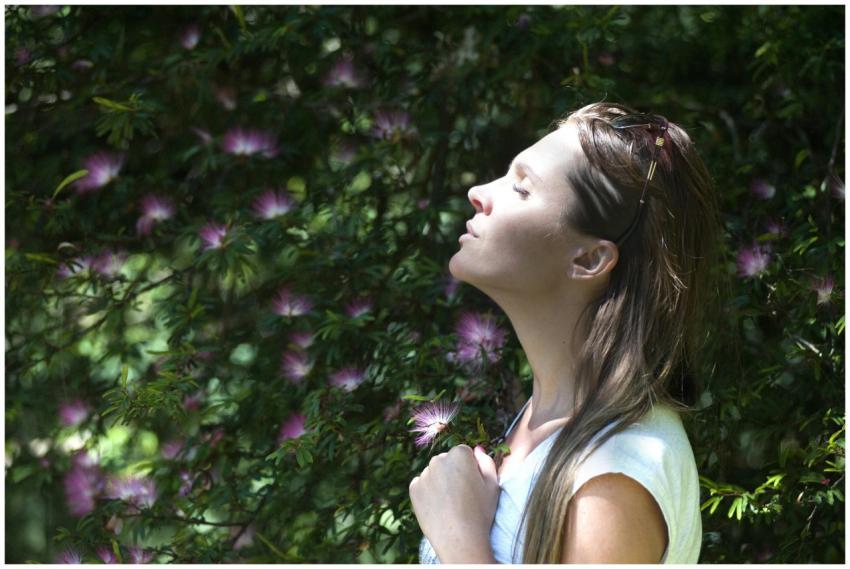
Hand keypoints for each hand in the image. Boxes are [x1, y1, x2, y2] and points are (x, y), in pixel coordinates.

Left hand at [409, 444, 499, 562]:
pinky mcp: (414, 488)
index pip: (464, 453)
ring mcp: (424, 474)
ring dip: (440, 482)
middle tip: (461, 496)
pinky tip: (438, 507)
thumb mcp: (493, 485)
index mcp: (459, 454)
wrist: (459, 539)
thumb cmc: (480, 513)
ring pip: (434, 473)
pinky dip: (428, 492)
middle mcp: (439, 460)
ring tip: (450, 504)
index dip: (470, 469)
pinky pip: (422, 484)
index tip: (472, 485)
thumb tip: (477, 450)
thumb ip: (486, 462)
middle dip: (453, 472)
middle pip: (446, 461)